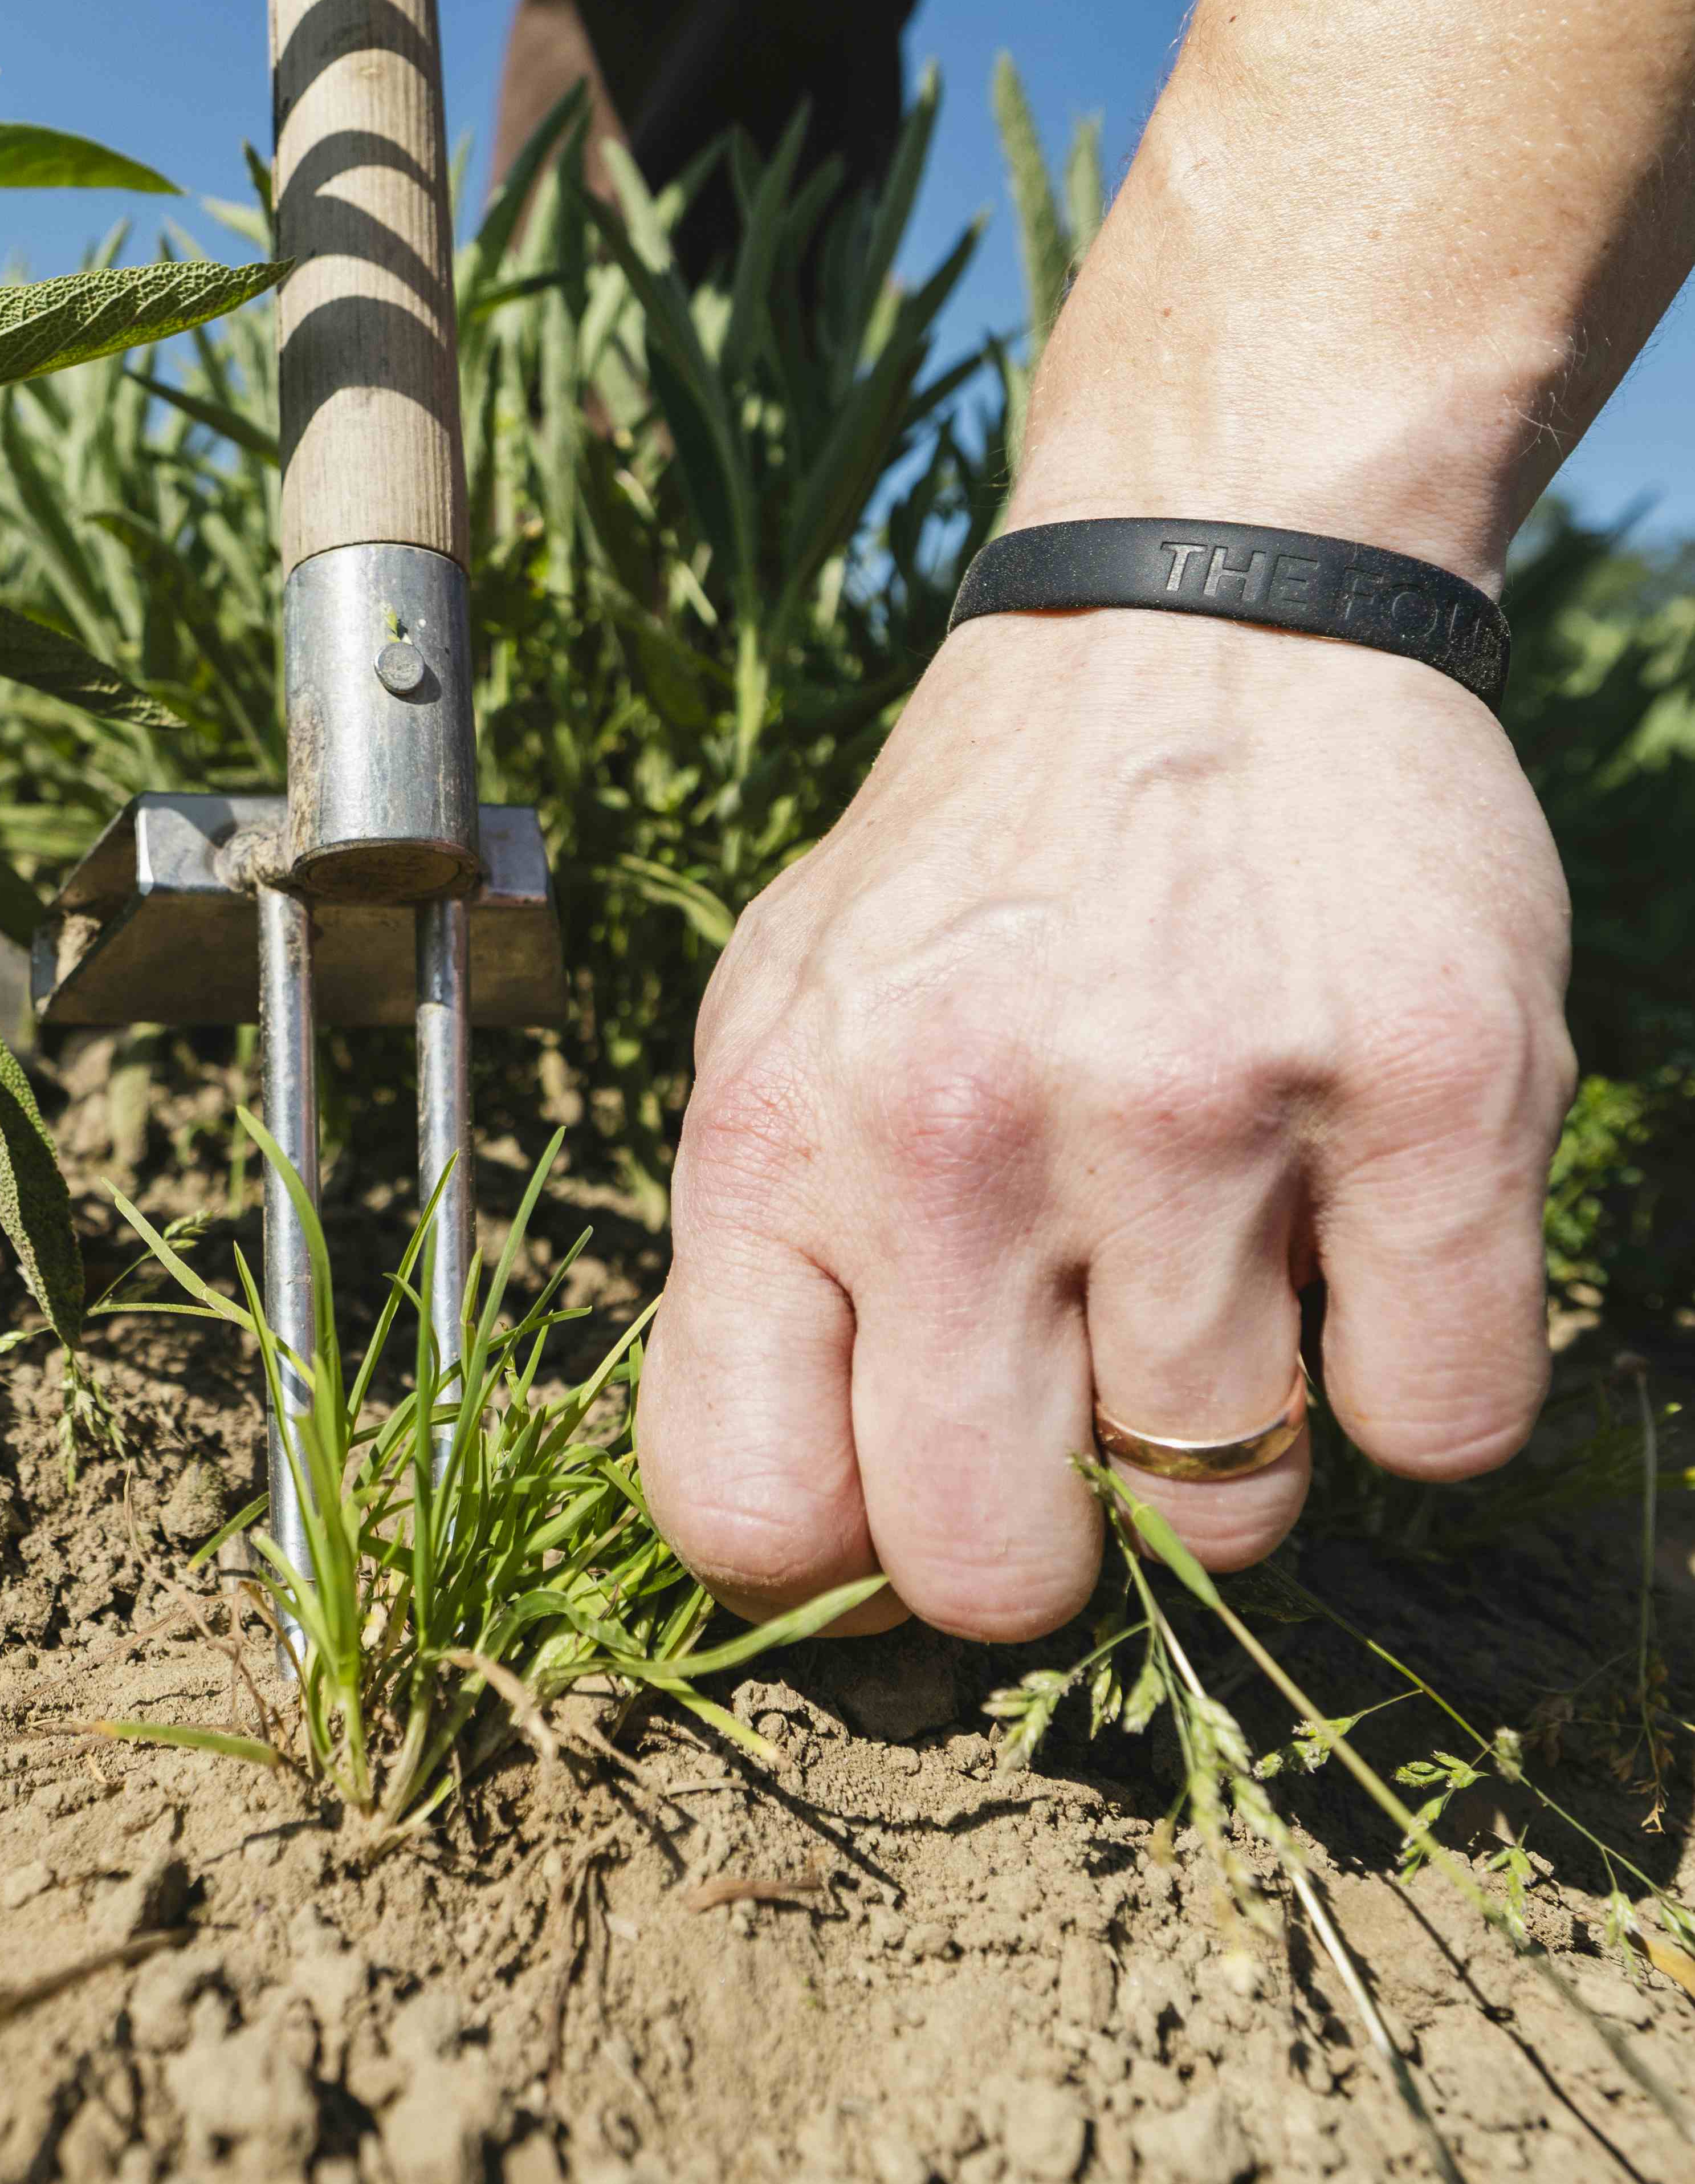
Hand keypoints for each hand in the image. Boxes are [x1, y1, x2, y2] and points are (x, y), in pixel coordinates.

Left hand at [639, 607, 1572, 1639]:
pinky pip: (1438, 1425)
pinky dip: (1413, 1375)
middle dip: (1052, 1538)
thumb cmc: (983, 863)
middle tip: (1086, 1401)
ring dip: (1235, 1429)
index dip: (835, 1563)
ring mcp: (1202, 1112)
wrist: (1202, 609)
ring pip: (1229, 1514)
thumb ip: (771, 1261)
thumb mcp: (790, 1019)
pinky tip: (1361, 1237)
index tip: (903, 1499)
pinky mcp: (1427, 1092)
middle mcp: (964, 1130)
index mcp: (783, 1127)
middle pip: (994, 1575)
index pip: (744, 1512)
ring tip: (1226, 1249)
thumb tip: (798, 1536)